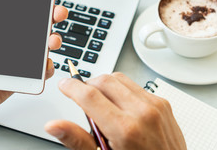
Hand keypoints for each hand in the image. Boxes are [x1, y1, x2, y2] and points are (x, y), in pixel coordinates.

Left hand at [0, 0, 67, 120]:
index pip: (20, 9)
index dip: (34, 0)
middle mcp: (10, 41)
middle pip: (37, 26)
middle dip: (52, 16)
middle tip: (57, 12)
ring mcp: (17, 59)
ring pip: (42, 47)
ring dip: (53, 40)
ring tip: (51, 40)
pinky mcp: (20, 76)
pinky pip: (39, 72)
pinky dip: (46, 68)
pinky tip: (44, 64)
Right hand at [45, 73, 185, 149]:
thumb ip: (77, 139)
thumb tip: (54, 126)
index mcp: (124, 130)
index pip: (89, 96)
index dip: (72, 86)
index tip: (64, 85)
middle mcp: (142, 113)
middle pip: (104, 80)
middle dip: (87, 85)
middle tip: (82, 99)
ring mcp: (155, 106)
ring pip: (118, 78)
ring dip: (104, 85)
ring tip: (102, 105)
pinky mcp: (162, 103)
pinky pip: (134, 85)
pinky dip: (120, 90)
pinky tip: (119, 106)